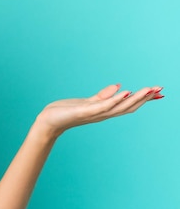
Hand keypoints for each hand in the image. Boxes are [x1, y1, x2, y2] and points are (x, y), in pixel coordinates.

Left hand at [35, 84, 163, 137]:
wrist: (48, 121)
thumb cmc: (66, 112)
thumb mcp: (87, 102)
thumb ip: (102, 96)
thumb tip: (120, 86)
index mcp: (103, 111)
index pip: (127, 105)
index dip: (143, 99)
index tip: (159, 92)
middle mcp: (102, 114)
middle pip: (128, 107)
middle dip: (145, 98)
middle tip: (160, 89)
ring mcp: (94, 113)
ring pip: (119, 106)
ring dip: (135, 98)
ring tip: (148, 89)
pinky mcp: (84, 111)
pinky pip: (102, 106)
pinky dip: (114, 99)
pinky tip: (124, 91)